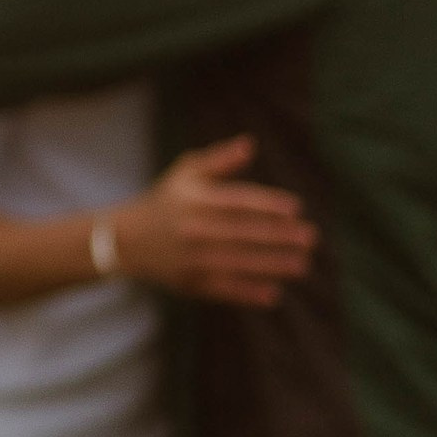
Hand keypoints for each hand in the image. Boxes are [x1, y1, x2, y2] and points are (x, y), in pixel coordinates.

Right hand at [110, 135, 316, 308]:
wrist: (125, 240)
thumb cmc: (166, 200)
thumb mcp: (186, 172)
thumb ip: (219, 159)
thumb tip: (250, 144)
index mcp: (194, 200)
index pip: (237, 202)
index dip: (268, 205)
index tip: (296, 209)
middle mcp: (192, 229)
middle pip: (243, 233)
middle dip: (279, 237)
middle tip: (310, 238)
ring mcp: (190, 259)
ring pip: (238, 263)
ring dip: (273, 265)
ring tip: (302, 265)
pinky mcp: (189, 283)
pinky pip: (223, 289)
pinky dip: (248, 292)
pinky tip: (274, 293)